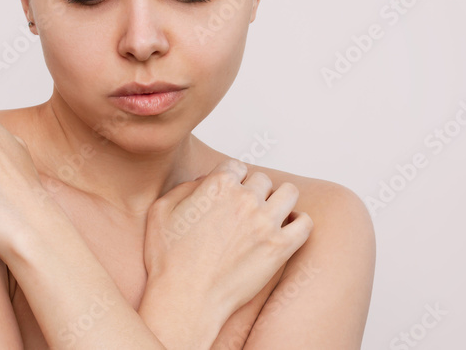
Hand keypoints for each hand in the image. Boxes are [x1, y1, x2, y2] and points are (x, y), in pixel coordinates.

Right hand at [143, 158, 312, 317]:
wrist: (185, 299)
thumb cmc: (169, 260)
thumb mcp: (161, 211)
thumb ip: (184, 187)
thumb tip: (205, 181)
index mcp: (218, 185)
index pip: (236, 166)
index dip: (231, 179)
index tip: (229, 193)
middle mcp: (245, 199)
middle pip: (262, 180)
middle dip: (254, 191)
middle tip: (245, 210)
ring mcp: (265, 223)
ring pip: (288, 193)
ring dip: (280, 199)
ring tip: (271, 214)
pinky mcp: (280, 248)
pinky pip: (304, 223)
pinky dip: (299, 222)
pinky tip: (287, 229)